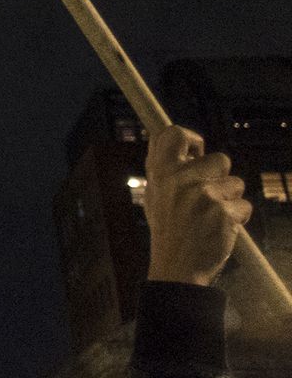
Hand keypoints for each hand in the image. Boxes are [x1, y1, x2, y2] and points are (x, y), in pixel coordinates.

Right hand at [145, 124, 250, 286]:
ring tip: (212, 216)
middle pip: (220, 159)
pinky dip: (238, 218)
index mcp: (160, 172)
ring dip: (230, 198)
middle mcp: (180, 179)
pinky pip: (244, 206)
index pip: (174, 134)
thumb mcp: (155, 194)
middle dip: (220, 177)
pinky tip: (221, 229)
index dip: (191, 138)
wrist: (177, 266)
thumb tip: (180, 141)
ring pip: (236, 183)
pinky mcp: (224, 212)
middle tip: (207, 195)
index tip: (196, 151)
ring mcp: (203, 195)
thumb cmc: (168, 229)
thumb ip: (166, 168)